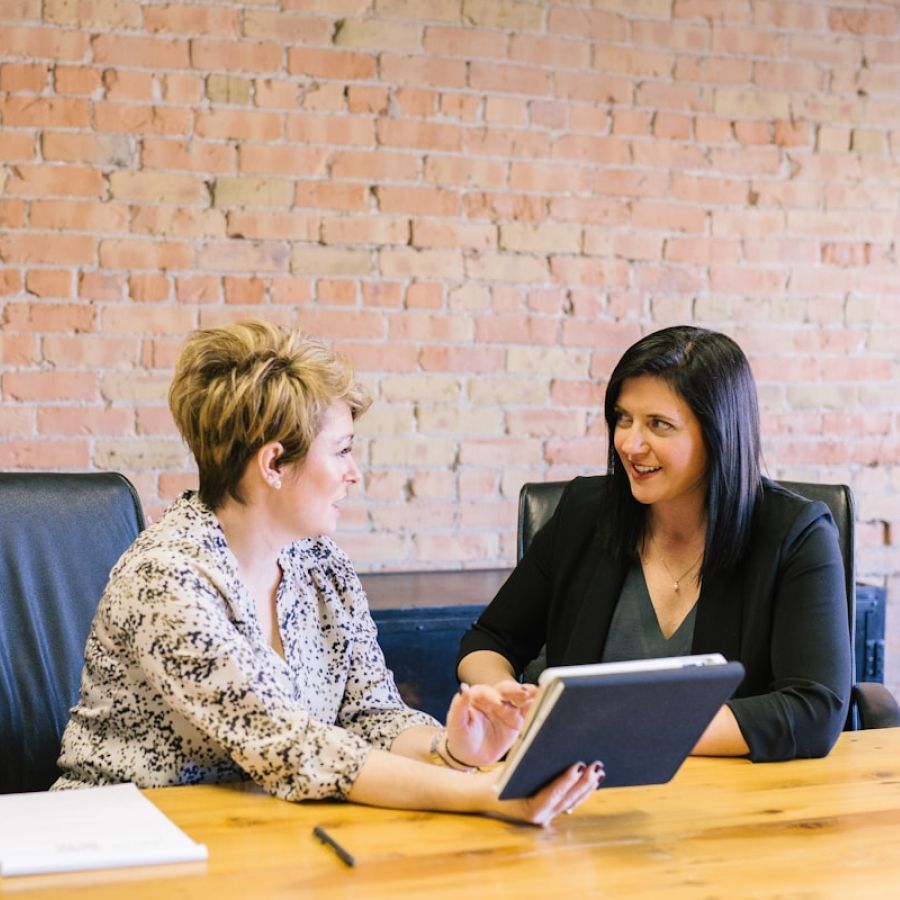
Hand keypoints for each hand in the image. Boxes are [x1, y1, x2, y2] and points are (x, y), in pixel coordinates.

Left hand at [444, 681, 537, 768]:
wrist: (471, 756)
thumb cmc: (460, 737)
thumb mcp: (456, 723)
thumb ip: (459, 705)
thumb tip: (463, 687)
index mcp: (477, 697)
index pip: (486, 692)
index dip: (492, 696)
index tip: (498, 703)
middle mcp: (494, 699)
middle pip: (506, 690)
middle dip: (515, 690)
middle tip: (524, 692)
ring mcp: (507, 708)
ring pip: (519, 698)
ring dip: (529, 695)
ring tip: (538, 693)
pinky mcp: (517, 719)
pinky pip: (527, 711)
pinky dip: (536, 707)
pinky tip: (544, 703)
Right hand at [487, 760, 604, 826]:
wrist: (485, 796)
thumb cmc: (498, 779)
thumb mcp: (510, 769)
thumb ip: (529, 762)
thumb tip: (552, 746)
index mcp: (530, 810)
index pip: (553, 794)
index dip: (567, 780)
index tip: (579, 765)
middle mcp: (541, 818)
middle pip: (568, 799)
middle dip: (584, 782)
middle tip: (596, 765)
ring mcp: (548, 817)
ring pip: (573, 802)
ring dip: (587, 787)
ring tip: (599, 771)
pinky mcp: (551, 811)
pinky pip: (570, 802)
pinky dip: (581, 791)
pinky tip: (592, 780)